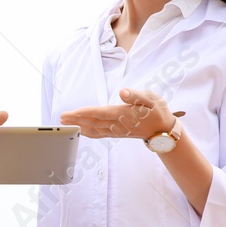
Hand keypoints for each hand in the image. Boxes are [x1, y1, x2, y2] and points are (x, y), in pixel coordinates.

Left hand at [59, 87, 175, 140]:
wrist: (164, 131)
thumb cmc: (157, 112)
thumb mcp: (151, 99)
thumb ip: (136, 95)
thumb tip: (123, 92)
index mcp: (124, 114)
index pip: (101, 113)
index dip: (86, 113)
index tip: (74, 112)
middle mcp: (118, 124)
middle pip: (93, 122)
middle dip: (76, 120)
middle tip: (61, 117)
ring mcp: (116, 130)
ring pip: (94, 129)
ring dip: (78, 126)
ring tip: (65, 123)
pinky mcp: (117, 133)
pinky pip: (99, 134)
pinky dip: (87, 132)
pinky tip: (80, 130)